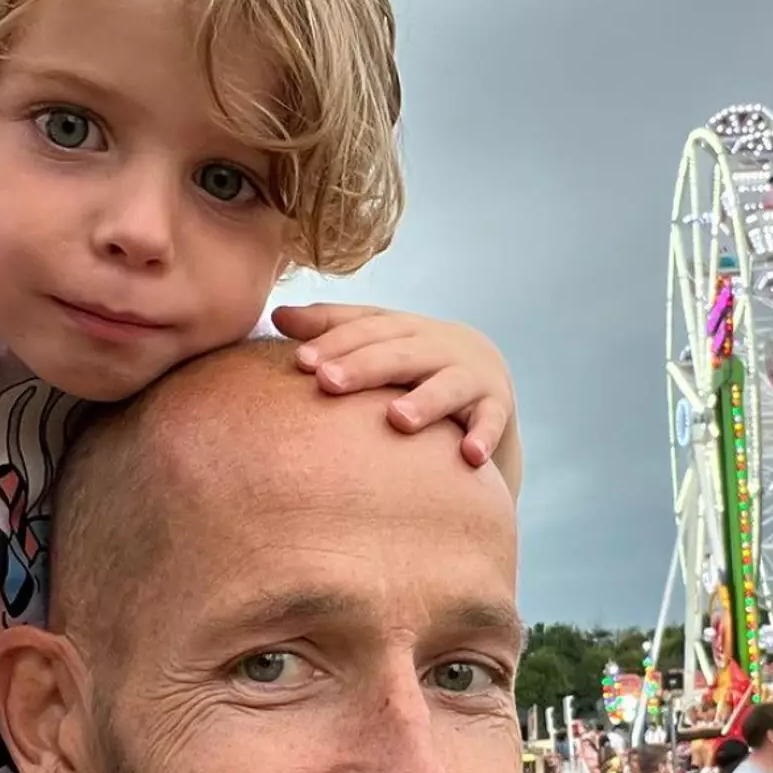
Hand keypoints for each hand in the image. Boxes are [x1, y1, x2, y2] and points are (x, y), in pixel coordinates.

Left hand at [272, 301, 517, 476]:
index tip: (300, 362)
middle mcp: (438, 346)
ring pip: (447, 385)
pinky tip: (470, 456)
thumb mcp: (380, 344)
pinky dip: (485, 436)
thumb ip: (333, 330)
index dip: (334, 342)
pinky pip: (492, 422)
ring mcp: (470, 376)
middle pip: (400, 353)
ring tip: (398, 419)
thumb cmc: (414, 365)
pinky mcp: (497, 407)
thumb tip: (276, 315)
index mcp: (404, 329)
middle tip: (328, 383)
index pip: (367, 329)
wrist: (487, 382)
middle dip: (364, 367)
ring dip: (425, 401)